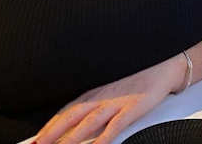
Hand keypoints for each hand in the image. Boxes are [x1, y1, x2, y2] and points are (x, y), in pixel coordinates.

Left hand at [32, 55, 185, 143]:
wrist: (164, 66)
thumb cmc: (139, 79)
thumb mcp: (112, 90)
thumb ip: (97, 105)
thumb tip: (80, 122)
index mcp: (95, 93)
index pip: (66, 111)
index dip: (50, 125)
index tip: (37, 137)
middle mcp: (101, 97)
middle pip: (71, 118)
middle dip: (52, 133)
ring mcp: (116, 103)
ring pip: (87, 124)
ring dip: (70, 139)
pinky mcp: (132, 108)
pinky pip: (114, 126)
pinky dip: (103, 139)